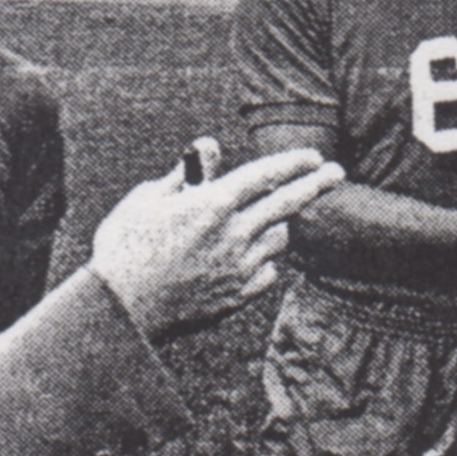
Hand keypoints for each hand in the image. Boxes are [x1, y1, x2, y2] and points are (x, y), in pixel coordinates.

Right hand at [91, 144, 342, 342]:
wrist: (120, 311)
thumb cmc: (125, 247)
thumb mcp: (148, 199)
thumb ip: (186, 173)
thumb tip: (209, 144)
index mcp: (212, 205)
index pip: (266, 175)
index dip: (293, 162)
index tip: (313, 157)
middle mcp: (234, 234)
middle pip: (288, 203)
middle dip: (317, 185)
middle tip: (336, 174)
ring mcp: (240, 267)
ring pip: (280, 239)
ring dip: (280, 225)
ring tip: (268, 221)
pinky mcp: (238, 295)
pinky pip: (268, 272)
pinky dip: (264, 261)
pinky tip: (250, 257)